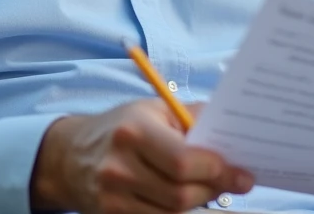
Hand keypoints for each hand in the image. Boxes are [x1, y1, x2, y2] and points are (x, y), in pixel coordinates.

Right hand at [31, 99, 254, 213]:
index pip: (184, 161)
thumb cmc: (122, 127)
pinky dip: (178, 212)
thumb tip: (234, 131)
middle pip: (181, 193)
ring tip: (210, 188)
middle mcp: (119, 167)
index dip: (218, 171)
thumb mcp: (154, 110)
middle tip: (234, 182)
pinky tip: (188, 200)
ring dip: (199, 202)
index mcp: (134, 131)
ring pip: (173, 212)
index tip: (242, 173)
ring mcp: (113, 197)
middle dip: (214, 189)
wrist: (71, 156)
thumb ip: (193, 117)